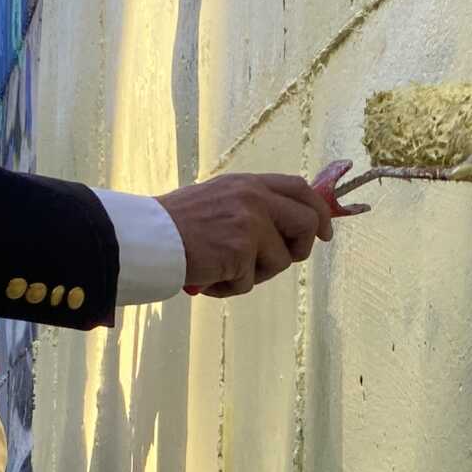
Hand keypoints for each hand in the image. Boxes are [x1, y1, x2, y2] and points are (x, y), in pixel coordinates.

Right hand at [161, 163, 358, 298]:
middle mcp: (254, 198)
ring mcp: (250, 223)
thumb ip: (251, 207)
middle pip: (306, 222)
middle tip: (284, 260)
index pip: (299, 188)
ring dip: (255, 273)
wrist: (148, 237)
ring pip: (280, 260)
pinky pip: (249, 282)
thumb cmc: (175, 225)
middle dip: (300, 248)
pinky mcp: (241, 250)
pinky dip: (229, 287)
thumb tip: (286, 227)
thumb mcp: (219, 201)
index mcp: (248, 184)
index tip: (323, 232)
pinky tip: (208, 277)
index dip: (318, 211)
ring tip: (223, 268)